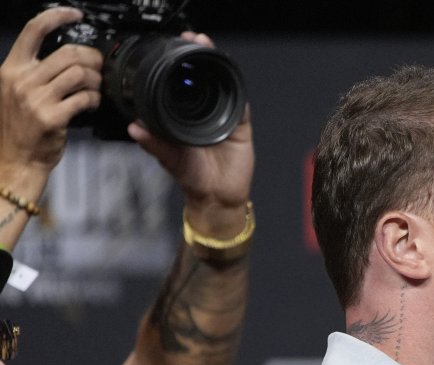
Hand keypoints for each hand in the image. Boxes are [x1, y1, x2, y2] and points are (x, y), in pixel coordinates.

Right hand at [0, 7, 101, 188]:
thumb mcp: (17, 93)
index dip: (57, 16)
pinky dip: (95, 100)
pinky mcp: (51, 117)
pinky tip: (91, 105)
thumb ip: (36, 73)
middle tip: (99, 69)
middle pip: (68, 53)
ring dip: (96, 81)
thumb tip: (70, 57)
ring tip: (95, 90)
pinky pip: (85, 98)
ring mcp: (35, 99)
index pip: (33, 30)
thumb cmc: (21, 128)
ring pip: (80, 74)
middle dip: (91, 58)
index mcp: (11, 69)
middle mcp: (20, 80)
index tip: (76, 14)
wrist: (15, 161)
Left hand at [126, 32, 253, 235]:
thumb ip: (154, 143)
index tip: (170, 49)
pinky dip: (235, 90)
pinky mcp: (240, 126)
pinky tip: (228, 76)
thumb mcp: (169, 159)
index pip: (179, 86)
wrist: (217, 198)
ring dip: (216, 66)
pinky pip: (239, 104)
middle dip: (197, 56)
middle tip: (191, 38)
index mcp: (181, 118)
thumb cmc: (192, 178)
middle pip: (202, 79)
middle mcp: (203, 113)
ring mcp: (223, 118)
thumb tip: (135, 127)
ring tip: (207, 48)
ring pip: (221, 85)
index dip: (175, 66)